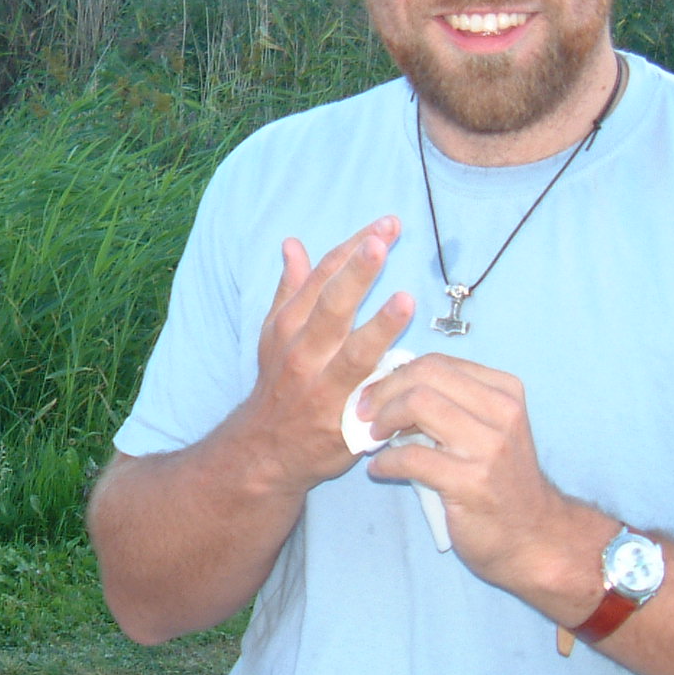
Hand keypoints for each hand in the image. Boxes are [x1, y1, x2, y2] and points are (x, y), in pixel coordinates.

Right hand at [232, 218, 415, 495]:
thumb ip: (290, 289)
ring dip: (380, 325)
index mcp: (288, 324)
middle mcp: (302, 351)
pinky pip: (367, 394)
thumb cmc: (280, 383)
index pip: (322, 276)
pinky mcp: (340, 417)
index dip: (352, 248)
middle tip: (384, 239)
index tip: (383, 224)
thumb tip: (293, 244)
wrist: (265, 450)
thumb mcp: (275, 334)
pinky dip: (387, 378)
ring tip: (405, 299)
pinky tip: (409, 362)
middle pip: (332, 304)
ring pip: (352, 351)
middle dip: (358, 270)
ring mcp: (322, 386)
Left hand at [360, 354, 591, 598]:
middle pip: (425, 376)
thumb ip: (450, 404)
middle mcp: (502, 412)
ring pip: (418, 405)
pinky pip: (411, 458)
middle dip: (384, 391)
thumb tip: (391, 386)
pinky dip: (386, 462)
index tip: (374, 394)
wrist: (532, 535)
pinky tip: (380, 470)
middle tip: (365, 413)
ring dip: (383, 421)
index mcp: (504, 391)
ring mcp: (489, 447)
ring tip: (374, 439)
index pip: (437, 363)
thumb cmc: (499, 480)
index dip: (396, 375)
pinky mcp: (471, 483)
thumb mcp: (487, 429)